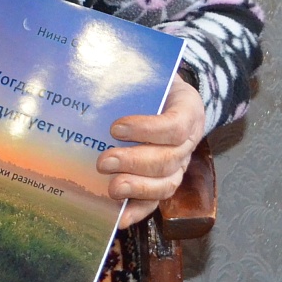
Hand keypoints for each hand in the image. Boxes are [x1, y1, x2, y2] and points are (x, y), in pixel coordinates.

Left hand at [100, 74, 205, 229]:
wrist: (168, 94)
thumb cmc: (154, 83)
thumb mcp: (150, 69)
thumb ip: (131, 68)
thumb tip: (94, 63)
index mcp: (187, 110)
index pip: (175, 125)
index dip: (147, 130)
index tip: (116, 127)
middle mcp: (188, 141)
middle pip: (168, 159)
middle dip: (134, 163)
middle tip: (103, 161)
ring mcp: (178, 164)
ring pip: (165, 184)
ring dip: (137, 188)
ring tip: (111, 189)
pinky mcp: (164, 181)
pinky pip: (155, 202)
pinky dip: (138, 212)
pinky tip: (118, 218)